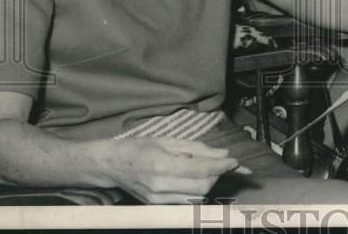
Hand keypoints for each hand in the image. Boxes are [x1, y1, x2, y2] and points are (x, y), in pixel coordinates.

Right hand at [103, 137, 241, 203]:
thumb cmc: (139, 148)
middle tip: (222, 164)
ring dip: (209, 184)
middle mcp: (160, 186)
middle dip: (217, 175)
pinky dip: (197, 191)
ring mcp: (158, 200)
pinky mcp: (158, 206)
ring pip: (197, 198)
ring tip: (207, 170)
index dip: (222, 166)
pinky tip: (195, 179)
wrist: (112, 165)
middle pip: (203, 188)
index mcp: (162, 165)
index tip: (235, 162)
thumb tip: (223, 155)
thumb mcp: (168, 140)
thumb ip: (197, 148)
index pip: (201, 170)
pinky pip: (186, 202)